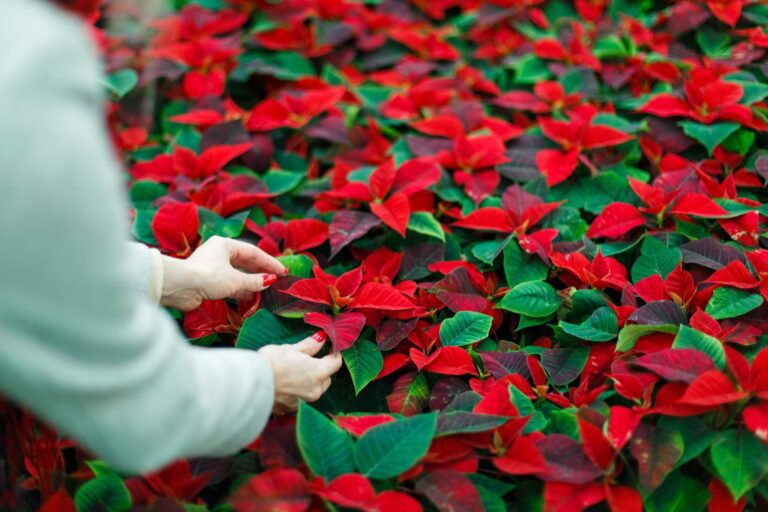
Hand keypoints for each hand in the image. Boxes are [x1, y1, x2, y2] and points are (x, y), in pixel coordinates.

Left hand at [160, 236, 286, 310]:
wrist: (180, 287)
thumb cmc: (209, 277)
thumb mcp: (235, 279)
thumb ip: (254, 281)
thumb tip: (269, 281)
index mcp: (225, 244)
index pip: (253, 252)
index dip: (269, 262)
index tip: (282, 271)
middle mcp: (218, 253)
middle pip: (245, 261)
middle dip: (260, 271)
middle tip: (276, 279)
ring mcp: (213, 267)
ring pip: (237, 273)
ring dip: (251, 281)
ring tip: (265, 289)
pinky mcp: (208, 280)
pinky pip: (229, 283)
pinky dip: (240, 289)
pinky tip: (250, 296)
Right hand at [257, 333, 342, 413]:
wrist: (249, 385)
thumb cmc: (271, 363)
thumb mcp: (290, 349)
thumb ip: (309, 346)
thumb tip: (321, 339)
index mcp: (318, 372)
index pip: (335, 363)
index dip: (334, 353)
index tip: (329, 347)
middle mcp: (315, 390)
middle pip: (326, 378)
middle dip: (321, 369)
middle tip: (308, 359)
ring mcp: (304, 402)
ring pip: (314, 389)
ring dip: (310, 381)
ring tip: (294, 371)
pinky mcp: (291, 409)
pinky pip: (301, 398)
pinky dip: (298, 391)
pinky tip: (286, 383)